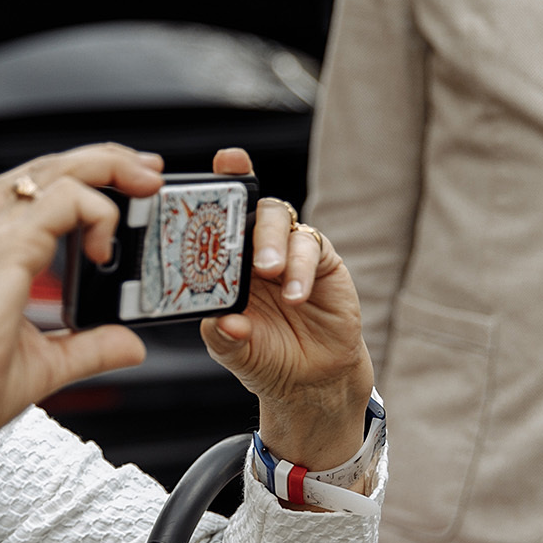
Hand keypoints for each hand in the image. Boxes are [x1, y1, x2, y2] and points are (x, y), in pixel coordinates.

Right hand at [0, 144, 160, 506]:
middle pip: (50, 169)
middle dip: (105, 159)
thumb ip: (91, 348)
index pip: (40, 193)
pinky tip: (105, 247)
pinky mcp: (6, 252)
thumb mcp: (49, 365)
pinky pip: (61, 203)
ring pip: (55, 173)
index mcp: (0, 259)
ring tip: (144, 182)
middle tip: (150, 172)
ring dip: (106, 167)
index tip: (131, 190)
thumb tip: (131, 344)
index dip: (86, 181)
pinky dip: (94, 211)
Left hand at [198, 148, 373, 472]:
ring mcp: (289, 250)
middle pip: (253, 207)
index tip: (223, 161)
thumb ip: (224, 336)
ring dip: (275, 243)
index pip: (220, 215)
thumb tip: (224, 322)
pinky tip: (296, 295)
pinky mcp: (322, 261)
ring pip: (282, 220)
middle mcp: (256, 247)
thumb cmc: (264, 356)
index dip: (222, 183)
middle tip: (242, 241)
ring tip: (270, 272)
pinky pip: (312, 249)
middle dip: (248, 209)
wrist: (309, 380)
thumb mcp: (235, 351)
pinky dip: (301, 269)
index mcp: (227, 260)